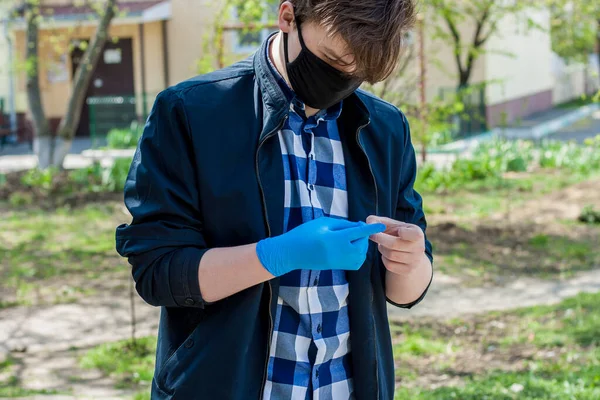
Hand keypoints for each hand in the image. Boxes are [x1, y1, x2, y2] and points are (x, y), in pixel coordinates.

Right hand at [256, 217, 385, 276]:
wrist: (291, 253)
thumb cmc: (305, 233)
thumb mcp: (323, 223)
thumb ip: (342, 224)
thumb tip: (357, 227)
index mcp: (335, 239)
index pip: (359, 233)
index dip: (371, 228)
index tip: (382, 225)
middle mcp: (339, 253)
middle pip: (361, 245)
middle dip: (362, 237)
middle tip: (356, 228)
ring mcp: (338, 262)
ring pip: (360, 256)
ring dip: (361, 246)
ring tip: (353, 238)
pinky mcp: (337, 267)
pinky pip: (355, 263)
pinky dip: (358, 255)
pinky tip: (351, 247)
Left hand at [367, 216, 427, 275]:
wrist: (408, 251)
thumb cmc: (396, 233)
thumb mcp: (390, 224)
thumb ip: (377, 221)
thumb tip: (368, 224)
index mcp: (417, 233)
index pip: (415, 235)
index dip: (403, 232)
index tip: (398, 230)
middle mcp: (419, 248)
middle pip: (394, 244)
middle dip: (380, 239)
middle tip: (373, 235)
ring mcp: (414, 261)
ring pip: (391, 255)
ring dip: (382, 249)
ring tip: (382, 244)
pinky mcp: (408, 270)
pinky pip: (390, 265)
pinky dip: (384, 259)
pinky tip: (386, 254)